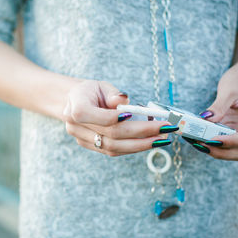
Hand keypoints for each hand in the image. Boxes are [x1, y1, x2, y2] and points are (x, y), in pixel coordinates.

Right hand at [62, 80, 177, 156]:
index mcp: (75, 107)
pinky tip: (150, 142)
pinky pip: (113, 151)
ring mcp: (82, 139)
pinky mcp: (91, 147)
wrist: (73, 103)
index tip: (138, 114)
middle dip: (142, 133)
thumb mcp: (101, 86)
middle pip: (112, 135)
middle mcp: (76, 127)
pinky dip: (133, 147)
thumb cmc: (90, 92)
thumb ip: (112, 93)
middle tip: (165, 129)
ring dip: (141, 145)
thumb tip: (125, 100)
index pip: (99, 117)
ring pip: (114, 148)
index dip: (118, 118)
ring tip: (163, 139)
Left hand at [192, 60, 237, 160]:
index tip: (214, 140)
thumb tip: (207, 118)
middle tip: (202, 146)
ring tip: (198, 144)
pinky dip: (214, 145)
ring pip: (235, 151)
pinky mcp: (235, 132)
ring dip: (218, 151)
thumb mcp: (228, 89)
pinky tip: (199, 140)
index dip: (232, 142)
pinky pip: (226, 144)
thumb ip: (219, 106)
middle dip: (223, 152)